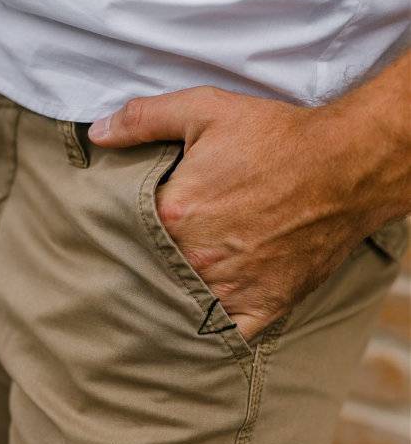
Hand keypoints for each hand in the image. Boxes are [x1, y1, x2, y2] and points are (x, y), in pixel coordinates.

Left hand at [88, 76, 408, 339]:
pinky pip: (225, 332)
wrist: (345, 168)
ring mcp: (230, 288)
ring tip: (180, 281)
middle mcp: (197, 259)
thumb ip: (144, 120)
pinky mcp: (262, 307)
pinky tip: (206, 314)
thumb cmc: (276, 139)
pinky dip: (214, 327)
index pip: (129, 232)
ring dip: (177, 295)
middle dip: (152, 262)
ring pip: (183, 304)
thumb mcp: (206, 111)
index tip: (138, 224)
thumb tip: (97, 134)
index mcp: (175, 215)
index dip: (128, 227)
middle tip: (161, 252)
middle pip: (154, 270)